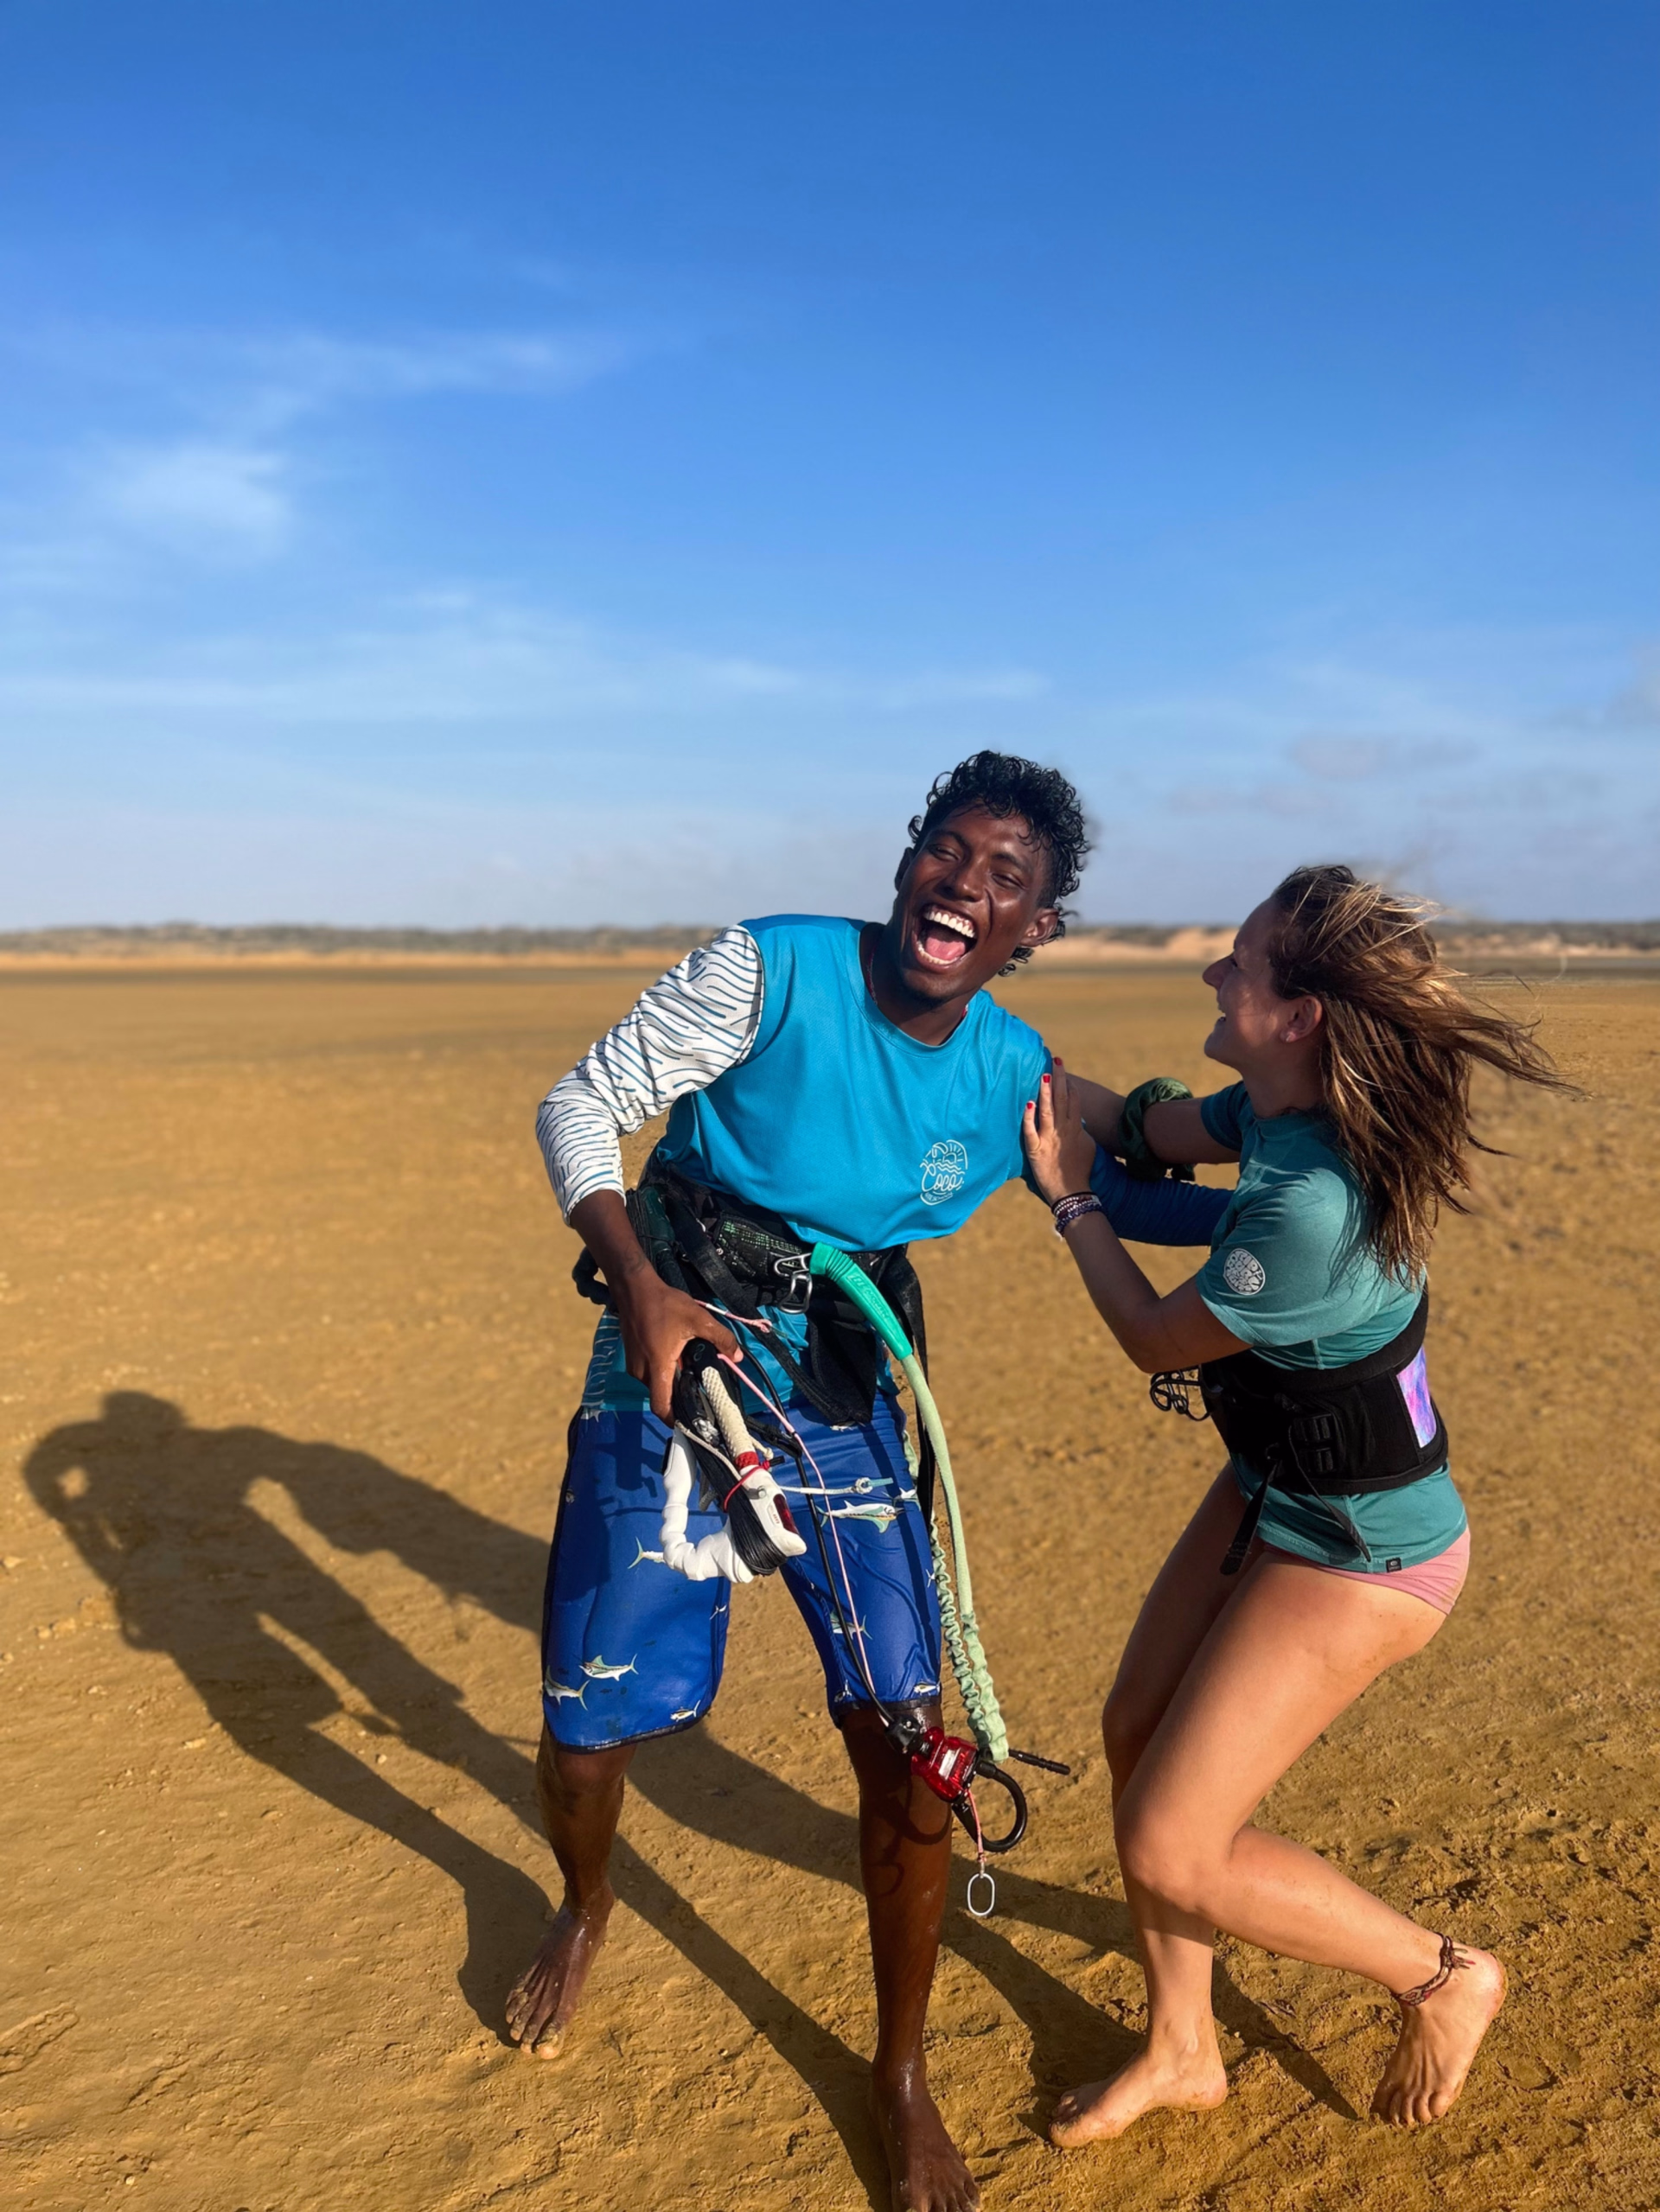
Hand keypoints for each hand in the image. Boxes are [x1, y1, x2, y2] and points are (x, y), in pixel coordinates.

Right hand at [568, 1189, 738, 1420]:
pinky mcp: (632, 1356)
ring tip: (691, 1368)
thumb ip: (720, 1338)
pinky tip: (677, 1355)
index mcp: (657, 1368)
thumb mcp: (698, 1319)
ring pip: (656, 1384)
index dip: (676, 1421)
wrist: (634, 1287)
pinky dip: (663, 1371)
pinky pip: (649, 1373)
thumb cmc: (665, 1304)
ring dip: (672, 1380)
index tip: (693, 1423)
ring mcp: (634, 1365)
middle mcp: (642, 1372)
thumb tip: (737, 1357)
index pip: (662, 1407)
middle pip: (662, 1396)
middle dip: (680, 1397)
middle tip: (701, 1390)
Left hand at [1022, 1057, 1098, 1205]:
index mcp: (1076, 1130)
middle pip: (1063, 1100)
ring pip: (1048, 1112)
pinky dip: (1029, 1118)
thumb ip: (1082, 1132)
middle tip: (1055, 1061)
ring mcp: (1050, 1140)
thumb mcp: (1088, 1148)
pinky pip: (1031, 1132)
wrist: (1073, 1193)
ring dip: (1046, 1093)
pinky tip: (1028, 1104)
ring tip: (1044, 1075)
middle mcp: (1064, 1132)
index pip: (1074, 1102)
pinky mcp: (1036, 1151)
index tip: (1064, 1071)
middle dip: (1059, 1079)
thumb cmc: (1081, 1172)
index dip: (1069, 1086)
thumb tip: (1079, 1121)